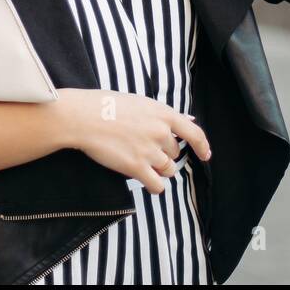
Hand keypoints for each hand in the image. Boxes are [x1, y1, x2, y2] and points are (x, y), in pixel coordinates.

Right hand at [55, 88, 210, 194]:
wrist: (85, 117)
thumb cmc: (107, 106)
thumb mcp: (140, 102)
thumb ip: (161, 114)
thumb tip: (187, 120)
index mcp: (163, 114)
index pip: (194, 132)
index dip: (202, 146)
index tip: (205, 155)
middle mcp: (161, 132)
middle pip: (175, 153)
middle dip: (164, 154)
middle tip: (145, 150)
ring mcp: (150, 150)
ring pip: (168, 170)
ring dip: (159, 170)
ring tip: (143, 165)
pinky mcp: (137, 167)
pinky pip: (157, 185)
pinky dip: (155, 187)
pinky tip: (148, 184)